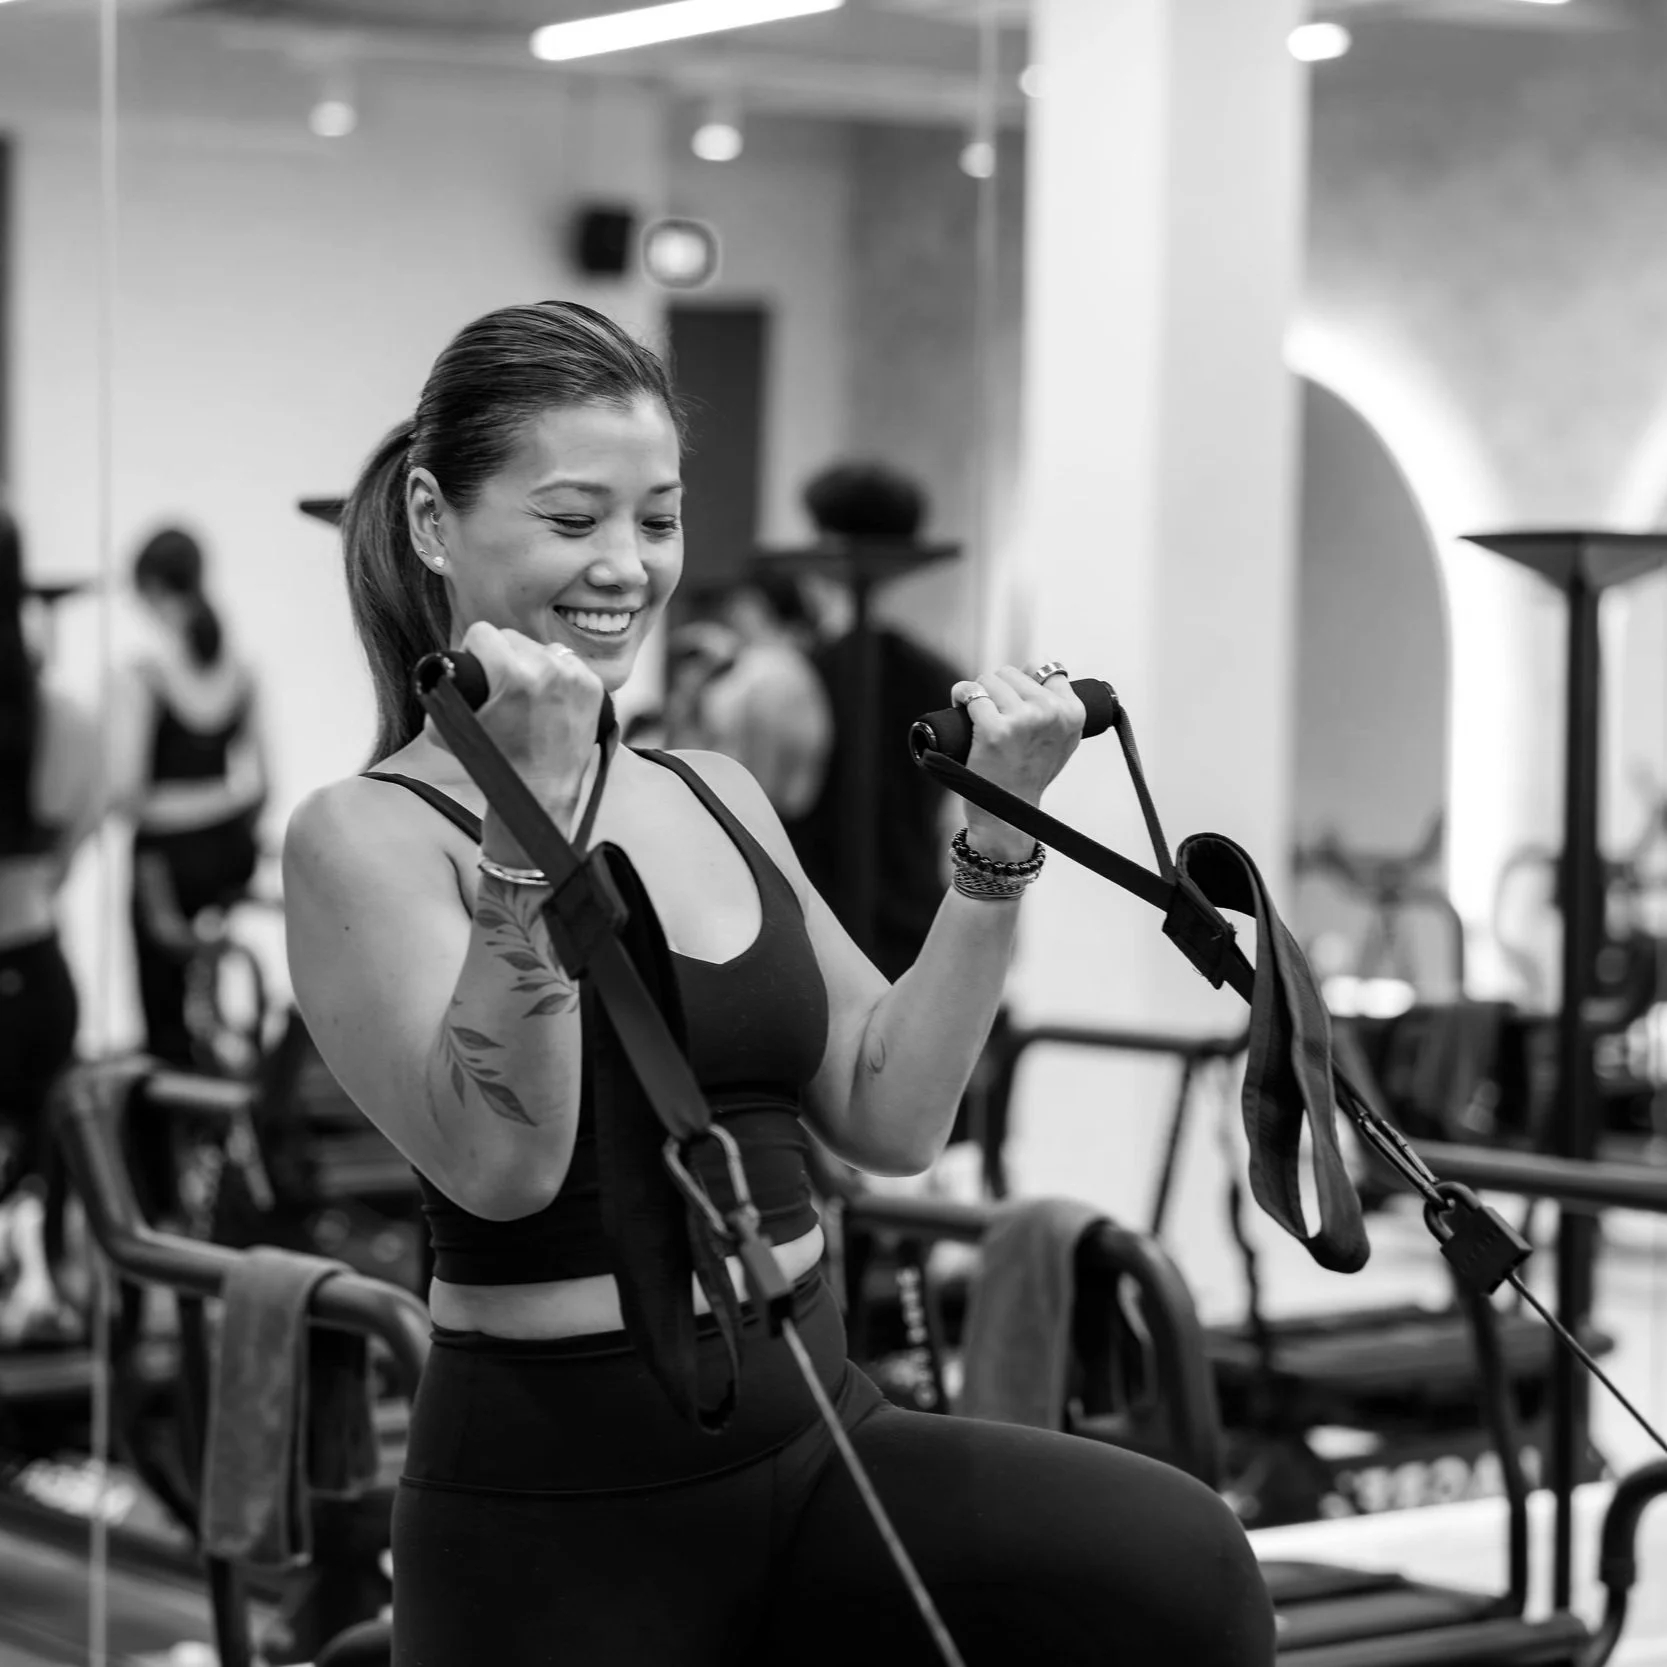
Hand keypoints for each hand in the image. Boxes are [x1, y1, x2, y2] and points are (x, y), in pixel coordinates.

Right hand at [456, 622, 604, 821]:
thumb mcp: (447, 729)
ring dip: (532, 663)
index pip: (482, 632)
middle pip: (513, 637)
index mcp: (512, 673)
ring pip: (542, 648)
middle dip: (503, 657)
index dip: (473, 650)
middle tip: (502, 686)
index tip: (477, 669)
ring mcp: (575, 676)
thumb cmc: (495, 763)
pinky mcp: (593, 686)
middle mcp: (547, 668)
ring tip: (528, 693)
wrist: (540, 791)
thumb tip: (439, 673)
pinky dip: (558, 675)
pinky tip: (551, 697)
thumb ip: (440, 694)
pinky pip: (568, 663)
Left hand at [953, 664, 1083, 859]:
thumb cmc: (1029, 774)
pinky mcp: (995, 729)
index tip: (1013, 699)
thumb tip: (1038, 667)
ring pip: (989, 680)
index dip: (1023, 680)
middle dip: (997, 687)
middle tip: (991, 712)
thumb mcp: (1061, 740)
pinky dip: (960, 695)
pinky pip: (971, 693)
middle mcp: (1051, 713)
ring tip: (977, 713)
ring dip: (977, 692)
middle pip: (1011, 672)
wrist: (1009, 812)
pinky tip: (959, 705)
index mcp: (1073, 713)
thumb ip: (1059, 707)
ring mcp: (1024, 720)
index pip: (1046, 669)